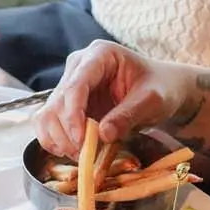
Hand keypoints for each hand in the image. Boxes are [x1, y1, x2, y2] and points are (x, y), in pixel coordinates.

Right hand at [37, 39, 200, 155]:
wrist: (162, 88)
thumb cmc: (161, 87)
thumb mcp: (153, 101)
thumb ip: (128, 115)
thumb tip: (103, 134)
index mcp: (99, 55)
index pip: (75, 85)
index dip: (73, 115)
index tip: (82, 140)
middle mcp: (78, 66)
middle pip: (56, 102)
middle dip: (67, 133)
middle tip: (85, 154)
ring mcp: (70, 84)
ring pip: (47, 115)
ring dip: (58, 139)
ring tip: (81, 154)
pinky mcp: (67, 103)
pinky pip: (49, 124)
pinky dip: (56, 141)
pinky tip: (74, 151)